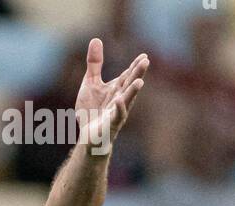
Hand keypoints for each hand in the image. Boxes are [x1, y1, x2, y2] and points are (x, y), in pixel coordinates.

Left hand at [75, 37, 147, 153]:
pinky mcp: (110, 125)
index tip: (144, 55)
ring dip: (132, 92)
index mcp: (117, 89)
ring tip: (140, 82)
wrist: (88, 138)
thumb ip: (95, 64)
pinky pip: (116, 116)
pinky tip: (119, 100)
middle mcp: (120, 100)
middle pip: (129, 85)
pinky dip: (119, 108)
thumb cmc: (92, 111)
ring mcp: (116, 113)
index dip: (135, 66)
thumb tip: (96, 39)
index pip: (127, 75)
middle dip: (137, 74)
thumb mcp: (91, 83)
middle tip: (146, 61)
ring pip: (127, 101)